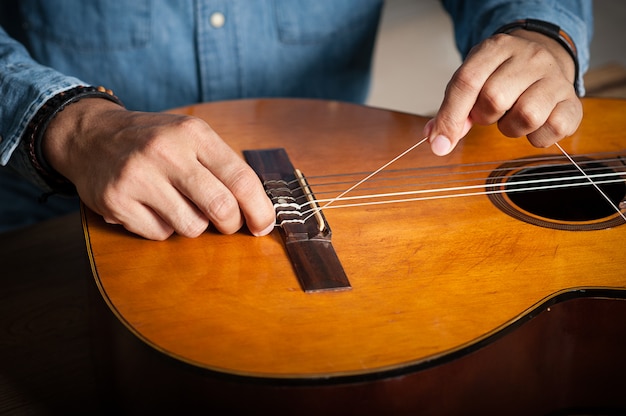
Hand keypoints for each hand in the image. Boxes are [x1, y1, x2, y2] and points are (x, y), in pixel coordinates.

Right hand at [42, 99, 275, 239]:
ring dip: (193, 224)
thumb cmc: (153, 141)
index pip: (240, 178)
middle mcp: (165, 152)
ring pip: (191, 227)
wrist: (91, 136)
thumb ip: (224, 166)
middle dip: (231, 224)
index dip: (259, 209)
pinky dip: (163, 228)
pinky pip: (160, 235)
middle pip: (221, 207)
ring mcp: (138, 177)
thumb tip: (259, 209)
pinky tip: (152, 208)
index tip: (264, 225)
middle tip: (227, 223)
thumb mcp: (190, 137)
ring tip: (178, 204)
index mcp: (193, 133)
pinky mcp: (116, 201)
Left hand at [424, 29, 582, 155]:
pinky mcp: (572, 101)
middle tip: (490, 113)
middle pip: (494, 99)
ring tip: (511, 117)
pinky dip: (537, 137)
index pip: (467, 81)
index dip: (450, 117)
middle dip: (484, 116)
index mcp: (497, 48)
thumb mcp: (472, 80)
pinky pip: (552, 130)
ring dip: (510, 128)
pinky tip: (533, 126)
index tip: (439, 142)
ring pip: (526, 116)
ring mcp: (555, 78)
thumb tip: (436, 140)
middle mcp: (530, 57)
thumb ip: (452, 108)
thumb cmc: (501, 75)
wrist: (544, 60)